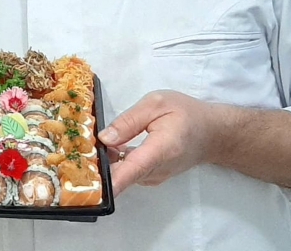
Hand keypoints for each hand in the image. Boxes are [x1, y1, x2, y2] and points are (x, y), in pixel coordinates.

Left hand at [98, 90, 219, 196]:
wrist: (211, 133)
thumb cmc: (186, 114)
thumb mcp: (156, 104)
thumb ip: (128, 121)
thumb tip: (104, 138)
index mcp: (161, 149)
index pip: (133, 169)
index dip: (112, 180)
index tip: (93, 186)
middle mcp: (157, 169)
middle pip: (122, 174)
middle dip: (98, 165)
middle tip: (78, 149)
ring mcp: (154, 177)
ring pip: (122, 174)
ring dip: (106, 162)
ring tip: (93, 143)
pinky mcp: (150, 177)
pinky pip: (127, 173)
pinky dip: (115, 162)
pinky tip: (110, 146)